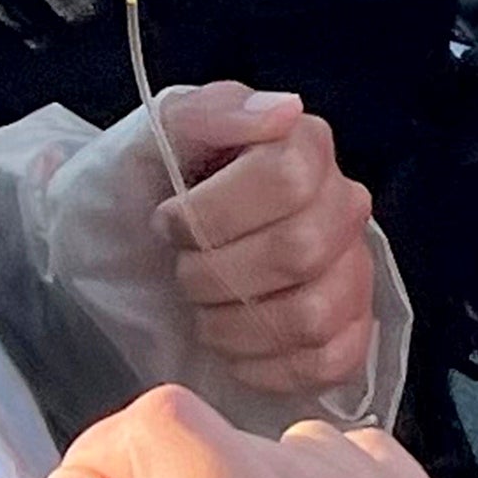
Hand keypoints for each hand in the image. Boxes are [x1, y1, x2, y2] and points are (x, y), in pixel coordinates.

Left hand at [149, 79, 383, 405]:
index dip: (214, 212)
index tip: (168, 221)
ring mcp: (352, 271)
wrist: (124, 258)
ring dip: (235, 325)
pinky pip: (328, 361)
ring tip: (204, 312)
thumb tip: (283, 111)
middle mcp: (341, 204)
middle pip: (300, 250)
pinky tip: (233, 348)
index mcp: (303, 145)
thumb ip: (210, 112)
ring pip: (313, 313)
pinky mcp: (347, 332)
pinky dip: (266, 366)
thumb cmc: (140, 196)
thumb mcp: (152, 140)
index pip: (288, 178)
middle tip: (182, 273)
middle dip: (217, 273)